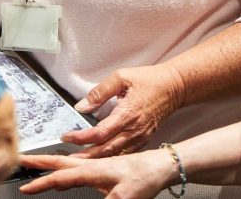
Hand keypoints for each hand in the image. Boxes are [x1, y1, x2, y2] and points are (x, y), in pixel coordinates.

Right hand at [18, 149, 173, 196]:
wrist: (161, 166)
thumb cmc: (144, 178)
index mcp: (91, 170)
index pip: (60, 177)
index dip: (41, 183)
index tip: (24, 187)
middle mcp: (91, 166)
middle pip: (58, 162)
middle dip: (38, 161)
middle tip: (21, 159)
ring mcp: (97, 167)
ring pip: (67, 165)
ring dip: (50, 166)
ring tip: (36, 168)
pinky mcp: (104, 171)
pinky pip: (77, 171)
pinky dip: (64, 174)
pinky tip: (64, 182)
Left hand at [61, 64, 183, 156]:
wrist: (174, 86)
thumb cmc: (149, 80)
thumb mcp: (121, 77)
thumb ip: (99, 92)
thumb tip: (82, 106)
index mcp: (127, 114)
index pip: (100, 132)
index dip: (81, 138)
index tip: (66, 137)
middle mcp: (134, 129)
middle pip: (106, 150)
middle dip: (85, 157)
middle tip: (68, 160)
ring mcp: (140, 137)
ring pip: (116, 155)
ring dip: (97, 161)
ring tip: (80, 163)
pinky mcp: (144, 139)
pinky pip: (126, 153)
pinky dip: (112, 159)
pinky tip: (101, 161)